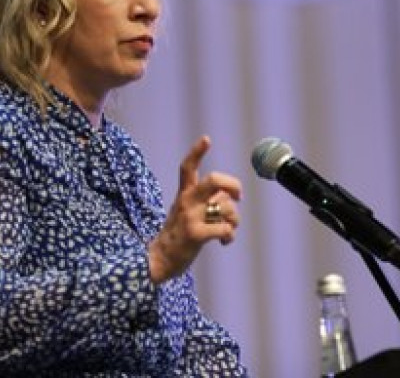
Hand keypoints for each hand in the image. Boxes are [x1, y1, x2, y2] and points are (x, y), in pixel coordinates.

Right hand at [148, 135, 241, 283]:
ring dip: (235, 220)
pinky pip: (224, 228)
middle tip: (239, 196)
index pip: (187, 167)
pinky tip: (225, 241)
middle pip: (214, 180)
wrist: (161, 260)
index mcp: (184, 193)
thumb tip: (232, 196)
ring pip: (226, 207)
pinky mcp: (195, 234)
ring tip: (228, 230)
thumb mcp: (188, 211)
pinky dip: (230, 235)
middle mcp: (186, 201)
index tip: (206, 138)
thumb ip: (208, 199)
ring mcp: (190, 217)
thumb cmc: (180, 234)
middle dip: (234, 185)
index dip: (197, 151)